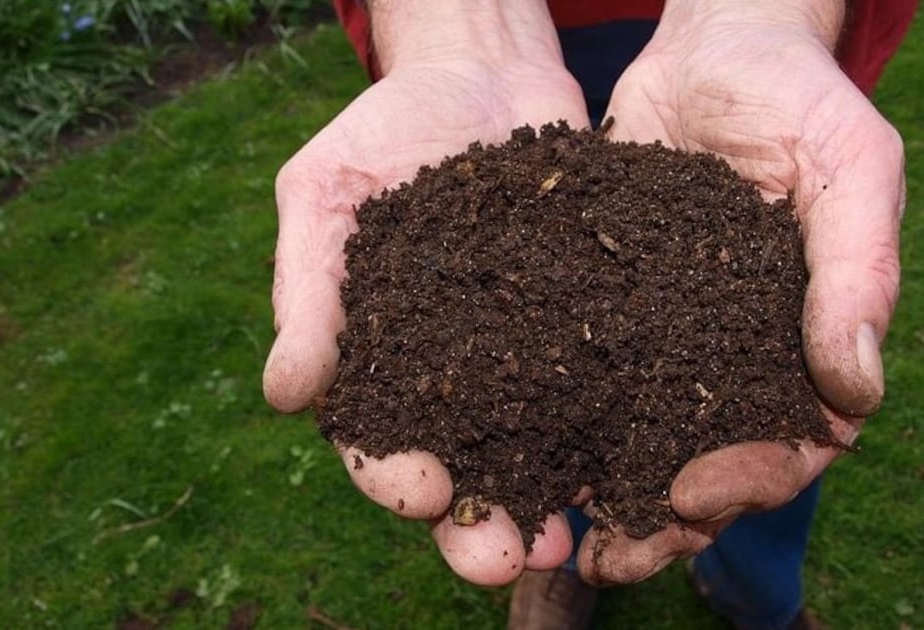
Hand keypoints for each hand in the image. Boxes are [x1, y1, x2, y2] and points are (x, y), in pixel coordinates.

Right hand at [262, 1, 589, 585]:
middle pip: (465, 471)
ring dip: (553, 501)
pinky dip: (619, 431)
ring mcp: (527, 357)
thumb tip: (283, 395)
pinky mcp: (589, 328)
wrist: (481, 73)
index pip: (378, 440)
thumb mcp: (326, 194)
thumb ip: (308, 291)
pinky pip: (605, 388)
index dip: (395, 476)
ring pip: (539, 450)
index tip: (422, 492)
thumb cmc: (385, 130)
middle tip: (506, 558)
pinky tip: (639, 461)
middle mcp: (456, 378)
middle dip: (480, 525)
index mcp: (381, 362)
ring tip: (575, 540)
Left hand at [575, 1, 904, 583]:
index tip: (693, 493)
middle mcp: (737, 358)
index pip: (794, 443)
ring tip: (551, 534)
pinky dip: (552, 422)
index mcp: (807, 345)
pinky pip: (581, 378)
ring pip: (640, 439)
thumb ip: (860, 273)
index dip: (751, 481)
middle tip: (611, 557)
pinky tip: (510, 453)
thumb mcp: (851, 168)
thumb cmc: (802, 99)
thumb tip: (857, 394)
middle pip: (709, 464)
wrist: (715, 47)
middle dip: (664, 519)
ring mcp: (670, 340)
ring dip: (602, 494)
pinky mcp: (607, 310)